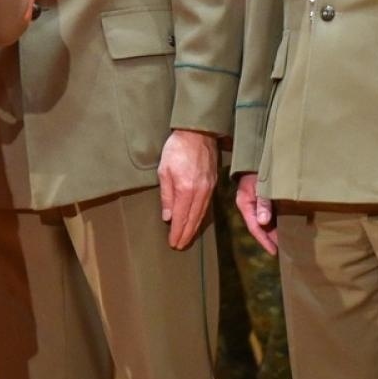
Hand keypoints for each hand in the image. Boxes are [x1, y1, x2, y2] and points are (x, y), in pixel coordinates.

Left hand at [158, 129, 217, 249]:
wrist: (198, 132)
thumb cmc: (177, 149)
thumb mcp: (164, 171)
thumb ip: (166, 196)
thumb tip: (168, 217)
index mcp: (186, 189)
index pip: (182, 218)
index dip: (177, 232)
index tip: (173, 243)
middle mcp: (200, 192)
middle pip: (194, 219)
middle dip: (186, 234)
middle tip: (180, 246)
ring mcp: (209, 188)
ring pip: (202, 214)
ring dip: (194, 228)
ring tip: (187, 238)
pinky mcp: (213, 183)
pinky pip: (207, 205)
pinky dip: (201, 217)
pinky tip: (197, 221)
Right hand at [234, 173, 277, 253]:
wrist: (257, 156)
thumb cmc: (257, 170)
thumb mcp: (260, 187)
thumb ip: (263, 203)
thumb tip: (263, 222)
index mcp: (245, 205)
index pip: (254, 228)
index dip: (264, 240)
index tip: (274, 251)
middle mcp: (249, 206)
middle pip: (260, 226)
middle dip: (270, 238)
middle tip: (283, 249)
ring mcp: (256, 202)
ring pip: (265, 221)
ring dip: (274, 230)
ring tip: (285, 240)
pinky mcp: (263, 198)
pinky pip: (269, 213)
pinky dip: (276, 220)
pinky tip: (285, 225)